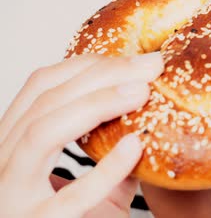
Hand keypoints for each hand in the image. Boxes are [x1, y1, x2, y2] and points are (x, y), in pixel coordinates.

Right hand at [0, 52, 163, 217]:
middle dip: (102, 75)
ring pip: (42, 132)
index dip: (84, 64)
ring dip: (96, 105)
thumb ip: (110, 154)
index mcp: (14, 145)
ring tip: (141, 93)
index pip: (39, 87)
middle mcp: (2, 164)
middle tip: (150, 66)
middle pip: (45, 100)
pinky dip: (105, 167)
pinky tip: (136, 146)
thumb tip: (150, 117)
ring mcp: (11, 197)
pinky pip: (70, 196)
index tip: (131, 58)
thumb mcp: (90, 185)